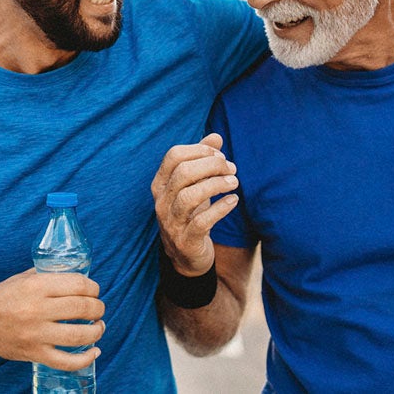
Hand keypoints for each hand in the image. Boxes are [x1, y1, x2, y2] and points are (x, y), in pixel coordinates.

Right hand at [0, 269, 104, 369]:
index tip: (94, 291)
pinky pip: (66, 362)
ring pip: (79, 335)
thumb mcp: (24, 278)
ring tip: (98, 327)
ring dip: (97, 331)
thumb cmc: (3, 298)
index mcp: (36, 286)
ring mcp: (36, 334)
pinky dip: (85, 359)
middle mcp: (37, 310)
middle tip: (98, 308)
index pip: (78, 284)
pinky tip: (94, 352)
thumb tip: (78, 275)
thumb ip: (49, 275)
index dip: (93, 287)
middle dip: (98, 308)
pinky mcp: (35, 354)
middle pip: (82, 308)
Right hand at [151, 133, 239, 276]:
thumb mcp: (194, 185)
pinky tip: (233, 200)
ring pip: (189, 196)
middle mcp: (161, 202)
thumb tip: (216, 136)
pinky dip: (220, 208)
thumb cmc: (191, 213)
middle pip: (183, 173)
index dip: (199, 150)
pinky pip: (201, 222)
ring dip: (216, 185)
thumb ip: (202, 160)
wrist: (186, 256)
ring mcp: (171, 222)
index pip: (174, 156)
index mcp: (160, 184)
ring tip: (234, 182)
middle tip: (231, 168)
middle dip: (211, 166)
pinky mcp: (186, 241)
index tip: (220, 155)